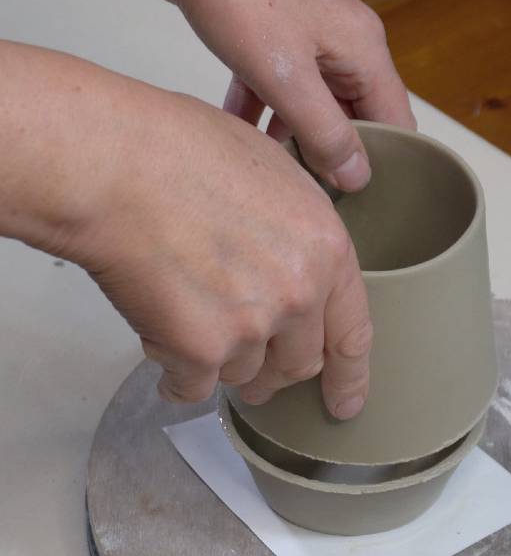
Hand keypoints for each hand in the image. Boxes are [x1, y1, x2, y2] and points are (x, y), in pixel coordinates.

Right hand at [82, 90, 371, 416]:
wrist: (114, 166)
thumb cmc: (180, 152)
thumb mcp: (274, 175)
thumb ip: (299, 234)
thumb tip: (300, 265)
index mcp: (325, 249)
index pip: (352, 333)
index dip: (350, 376)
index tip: (344, 403)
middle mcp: (297, 294)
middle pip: (297, 365)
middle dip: (275, 371)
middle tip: (253, 366)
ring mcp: (250, 326)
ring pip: (244, 374)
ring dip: (221, 361)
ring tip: (189, 315)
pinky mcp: (198, 350)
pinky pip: (193, 386)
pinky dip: (177, 375)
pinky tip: (164, 347)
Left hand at [130, 0, 415, 189]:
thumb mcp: (286, 78)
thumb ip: (325, 133)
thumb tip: (357, 176)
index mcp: (363, 50)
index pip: (395, 122)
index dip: (381, 164)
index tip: (355, 200)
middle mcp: (343, 43)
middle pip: (353, 116)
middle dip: (332, 155)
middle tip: (307, 192)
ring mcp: (307, 37)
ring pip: (313, 104)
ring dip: (293, 137)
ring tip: (273, 171)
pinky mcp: (272, 35)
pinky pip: (280, 85)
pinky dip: (263, 111)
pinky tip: (239, 134)